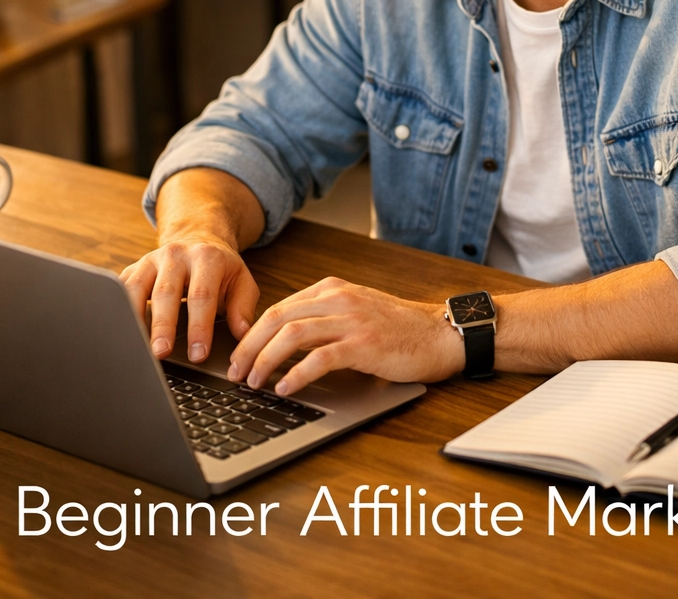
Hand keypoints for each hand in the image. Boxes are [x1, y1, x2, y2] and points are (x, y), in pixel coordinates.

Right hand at [119, 233, 259, 362]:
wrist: (198, 240)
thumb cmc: (220, 269)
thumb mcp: (241, 281)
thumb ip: (243, 307)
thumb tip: (243, 334)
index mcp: (206, 258)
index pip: (202, 296)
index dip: (199, 327)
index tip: (198, 354)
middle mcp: (176, 255)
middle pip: (166, 292)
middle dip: (164, 325)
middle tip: (161, 353)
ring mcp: (151, 260)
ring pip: (136, 288)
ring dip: (135, 319)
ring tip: (135, 347)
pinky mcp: (134, 268)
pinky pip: (121, 289)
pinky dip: (118, 310)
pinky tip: (120, 332)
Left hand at [226, 277, 463, 394]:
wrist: (441, 335)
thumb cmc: (399, 330)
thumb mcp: (355, 313)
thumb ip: (321, 320)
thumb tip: (280, 345)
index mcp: (332, 289)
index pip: (278, 308)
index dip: (251, 334)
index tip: (238, 357)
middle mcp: (338, 298)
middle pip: (276, 319)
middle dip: (249, 348)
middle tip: (236, 374)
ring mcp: (351, 320)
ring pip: (292, 336)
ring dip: (265, 361)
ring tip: (255, 383)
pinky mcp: (364, 344)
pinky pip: (319, 358)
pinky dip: (296, 374)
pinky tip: (286, 389)